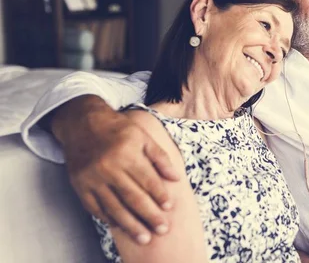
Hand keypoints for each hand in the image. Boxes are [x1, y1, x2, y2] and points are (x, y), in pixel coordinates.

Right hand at [52, 96, 179, 243]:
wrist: (83, 123)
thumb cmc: (119, 129)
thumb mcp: (143, 136)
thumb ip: (161, 157)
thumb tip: (176, 178)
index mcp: (127, 153)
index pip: (147, 179)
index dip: (159, 195)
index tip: (169, 208)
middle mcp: (109, 167)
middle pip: (132, 197)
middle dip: (149, 215)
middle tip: (163, 229)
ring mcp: (92, 178)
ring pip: (114, 207)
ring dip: (131, 225)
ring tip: (144, 237)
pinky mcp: (80, 186)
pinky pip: (96, 208)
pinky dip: (109, 219)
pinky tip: (121, 226)